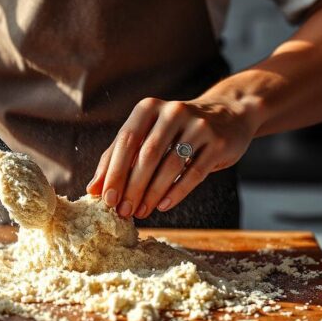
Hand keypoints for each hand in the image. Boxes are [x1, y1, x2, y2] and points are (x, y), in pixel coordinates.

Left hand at [86, 97, 257, 218]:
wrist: (228, 115)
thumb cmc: (176, 131)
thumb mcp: (147, 135)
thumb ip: (118, 158)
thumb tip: (93, 189)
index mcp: (149, 108)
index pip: (126, 141)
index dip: (114, 171)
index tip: (106, 199)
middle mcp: (173, 112)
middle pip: (147, 155)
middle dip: (132, 187)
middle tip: (123, 211)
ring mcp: (198, 125)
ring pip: (170, 165)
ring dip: (152, 193)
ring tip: (141, 212)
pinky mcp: (218, 142)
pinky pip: (194, 173)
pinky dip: (176, 192)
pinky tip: (163, 206)